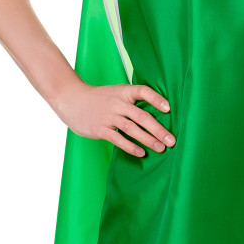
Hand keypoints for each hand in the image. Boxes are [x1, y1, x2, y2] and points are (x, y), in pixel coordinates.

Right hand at [53, 80, 175, 156]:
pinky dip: (130, 146)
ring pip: (132, 128)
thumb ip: (132, 101)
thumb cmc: (99, 99)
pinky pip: (118, 139)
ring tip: (161, 148)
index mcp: (124, 92)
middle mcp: (117, 103)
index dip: (156, 99)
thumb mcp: (116, 93)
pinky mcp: (100, 128)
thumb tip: (155, 115)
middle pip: (141, 116)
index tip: (168, 108)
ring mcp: (108, 116)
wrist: (72, 100)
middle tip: (171, 140)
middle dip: (158, 129)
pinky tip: (141, 152)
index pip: (143, 91)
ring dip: (148, 139)